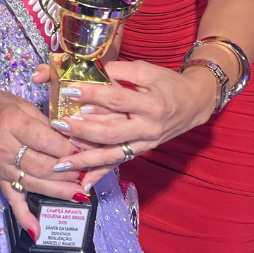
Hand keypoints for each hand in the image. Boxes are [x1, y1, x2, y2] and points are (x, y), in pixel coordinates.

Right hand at [0, 88, 91, 238]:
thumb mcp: (23, 105)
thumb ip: (48, 124)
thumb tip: (76, 143)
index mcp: (12, 124)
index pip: (49, 142)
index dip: (71, 149)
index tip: (86, 150)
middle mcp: (5, 147)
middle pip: (44, 166)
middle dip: (70, 171)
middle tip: (88, 171)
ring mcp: (1, 165)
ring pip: (35, 183)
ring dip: (60, 191)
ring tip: (81, 193)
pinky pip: (11, 199)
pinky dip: (24, 216)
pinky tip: (37, 230)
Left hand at [32, 57, 215, 171]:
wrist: (195, 104)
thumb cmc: (167, 84)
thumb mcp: (146, 71)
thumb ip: (117, 71)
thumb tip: (84, 70)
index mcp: (152, 105)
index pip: (117, 100)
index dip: (92, 95)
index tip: (68, 91)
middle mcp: (148, 128)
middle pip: (111, 132)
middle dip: (82, 130)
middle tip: (58, 125)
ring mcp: (145, 143)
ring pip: (113, 153)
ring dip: (86, 158)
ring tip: (61, 160)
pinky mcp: (141, 151)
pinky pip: (119, 163)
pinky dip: (101, 173)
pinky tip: (84, 182)